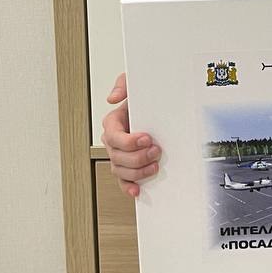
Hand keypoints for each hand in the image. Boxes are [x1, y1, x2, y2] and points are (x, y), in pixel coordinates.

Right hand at [101, 72, 161, 197]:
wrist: (158, 106)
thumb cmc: (143, 97)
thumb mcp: (135, 83)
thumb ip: (123, 84)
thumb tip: (113, 97)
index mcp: (113, 123)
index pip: (114, 136)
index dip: (129, 141)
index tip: (147, 138)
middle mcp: (113, 141)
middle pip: (118, 156)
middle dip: (138, 157)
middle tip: (156, 150)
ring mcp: (120, 155)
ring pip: (121, 170)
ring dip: (138, 171)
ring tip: (155, 165)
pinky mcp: (128, 166)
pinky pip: (123, 181)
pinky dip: (129, 187)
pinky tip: (138, 190)